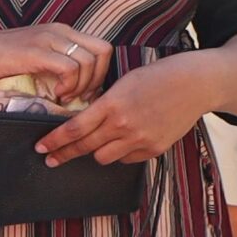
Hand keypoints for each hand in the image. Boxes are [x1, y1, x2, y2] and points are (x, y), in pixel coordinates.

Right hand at [0, 22, 113, 103]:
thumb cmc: (0, 58)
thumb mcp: (36, 56)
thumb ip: (56, 65)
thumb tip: (78, 90)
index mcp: (62, 32)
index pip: (101, 47)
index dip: (100, 72)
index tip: (85, 90)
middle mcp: (60, 31)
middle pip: (103, 51)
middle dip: (96, 79)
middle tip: (79, 96)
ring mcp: (49, 39)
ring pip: (88, 61)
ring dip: (81, 85)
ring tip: (65, 96)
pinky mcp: (37, 52)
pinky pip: (69, 68)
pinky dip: (68, 85)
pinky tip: (56, 94)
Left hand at [40, 51, 219, 165]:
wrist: (195, 84)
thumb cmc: (157, 76)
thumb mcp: (123, 83)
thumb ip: (103, 104)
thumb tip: (82, 121)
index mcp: (112, 104)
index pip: (74, 129)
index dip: (54, 141)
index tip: (41, 148)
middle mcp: (124, 125)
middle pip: (84, 147)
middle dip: (64, 155)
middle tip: (50, 159)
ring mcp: (140, 140)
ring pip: (103, 157)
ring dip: (95, 151)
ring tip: (92, 144)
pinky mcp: (154, 149)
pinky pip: (126, 159)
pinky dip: (119, 153)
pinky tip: (122, 141)